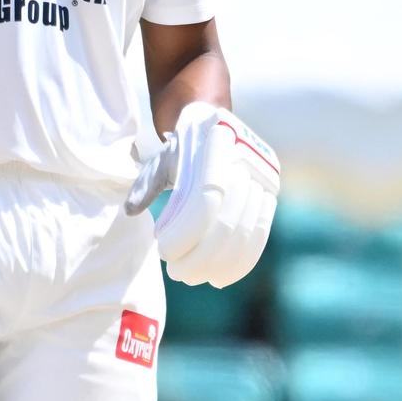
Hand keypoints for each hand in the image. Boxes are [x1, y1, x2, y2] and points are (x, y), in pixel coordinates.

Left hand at [125, 101, 279, 287]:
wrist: (214, 122)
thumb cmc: (181, 147)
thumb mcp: (161, 159)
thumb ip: (146, 185)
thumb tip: (131, 211)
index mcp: (218, 144)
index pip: (206, 199)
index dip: (186, 232)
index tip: (163, 251)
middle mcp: (247, 159)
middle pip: (226, 222)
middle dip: (199, 256)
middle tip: (176, 273)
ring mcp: (264, 176)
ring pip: (243, 233)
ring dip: (217, 264)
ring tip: (192, 277)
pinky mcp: (270, 193)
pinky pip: (259, 235)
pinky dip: (240, 261)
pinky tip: (219, 278)